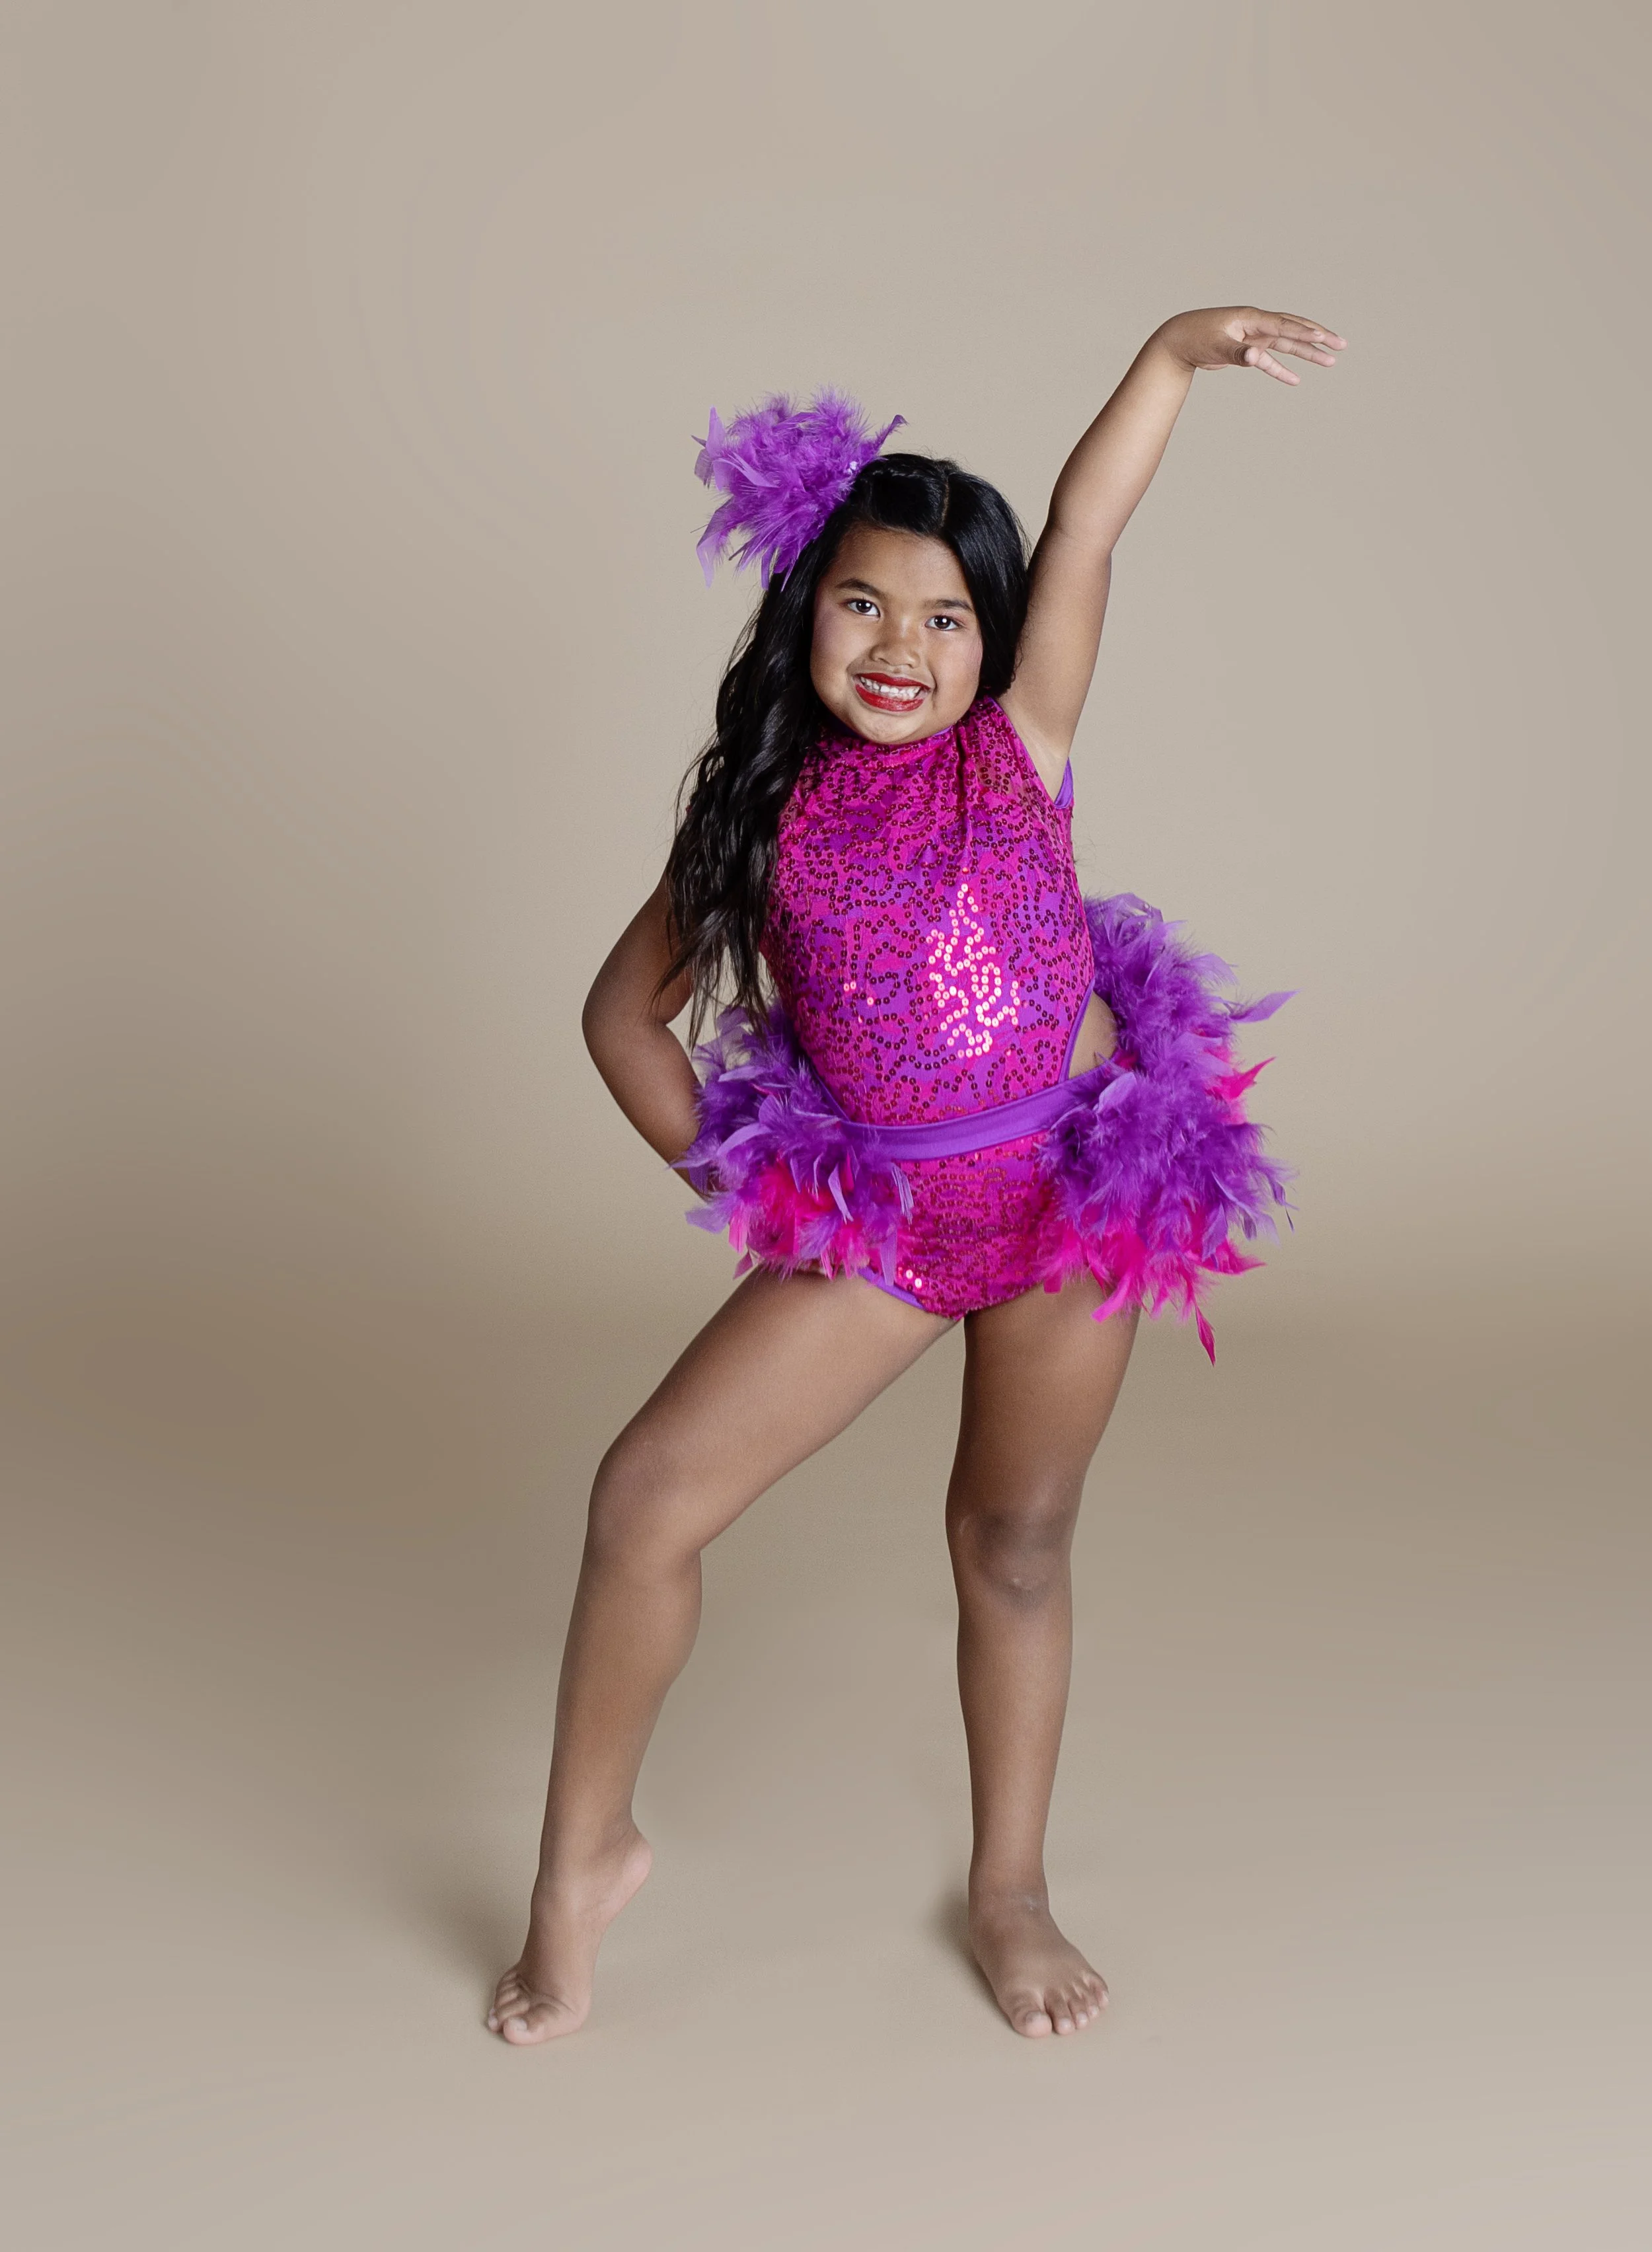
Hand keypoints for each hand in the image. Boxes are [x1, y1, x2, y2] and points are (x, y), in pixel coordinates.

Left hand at [1155, 306, 1345, 385]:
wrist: (1179, 340)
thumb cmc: (1196, 339)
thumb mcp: (1216, 346)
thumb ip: (1238, 353)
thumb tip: (1256, 357)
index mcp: (1252, 319)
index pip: (1285, 325)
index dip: (1305, 333)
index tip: (1325, 339)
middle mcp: (1257, 325)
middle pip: (1294, 329)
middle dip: (1318, 337)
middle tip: (1341, 345)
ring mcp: (1254, 336)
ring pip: (1287, 344)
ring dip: (1307, 353)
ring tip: (1330, 361)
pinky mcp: (1247, 349)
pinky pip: (1270, 360)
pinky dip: (1281, 369)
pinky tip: (1296, 380)